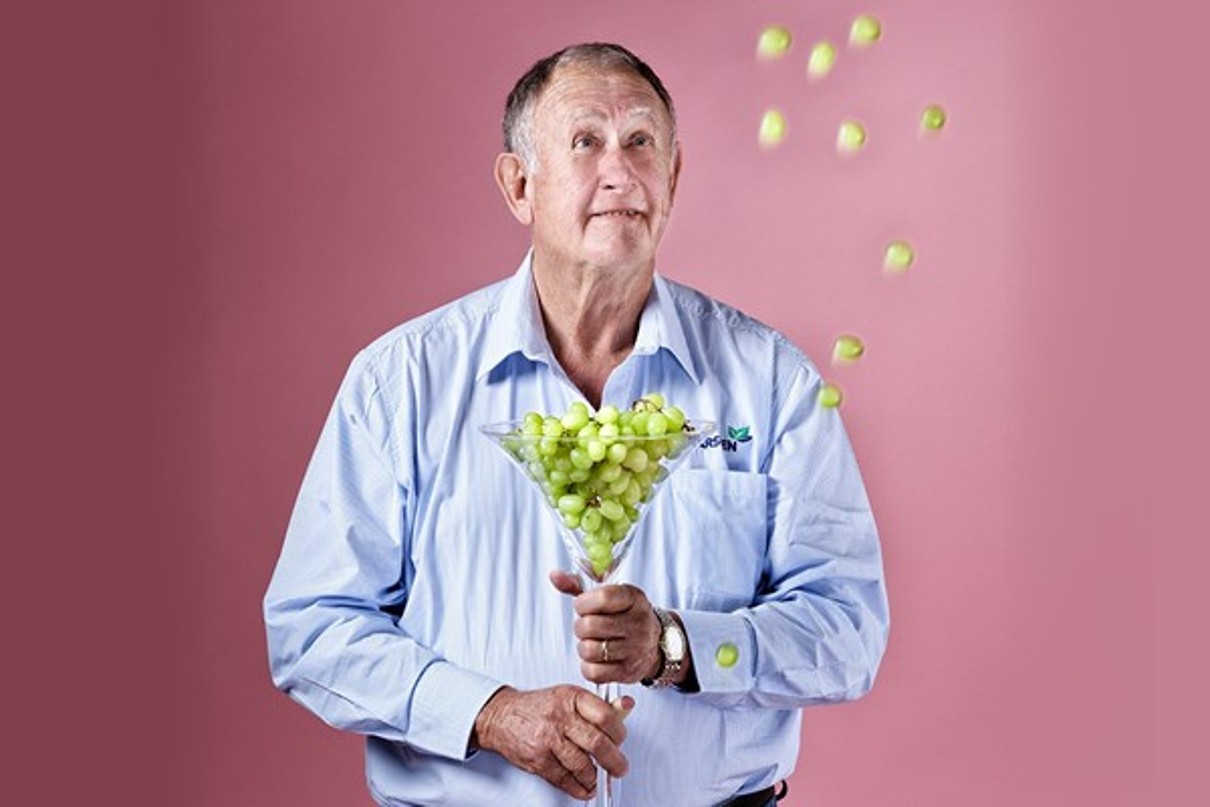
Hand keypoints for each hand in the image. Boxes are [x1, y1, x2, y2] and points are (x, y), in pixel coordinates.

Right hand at [473, 684, 630, 798]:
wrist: (502, 717)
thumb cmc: (538, 707)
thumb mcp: (568, 697)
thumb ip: (598, 705)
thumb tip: (626, 706)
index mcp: (571, 697)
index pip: (605, 716)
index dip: (619, 732)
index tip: (621, 741)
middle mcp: (559, 717)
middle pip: (596, 743)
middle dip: (614, 761)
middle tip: (620, 768)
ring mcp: (547, 740)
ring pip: (582, 765)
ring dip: (595, 777)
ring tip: (599, 777)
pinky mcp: (538, 760)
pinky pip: (564, 779)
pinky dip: (578, 787)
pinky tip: (585, 787)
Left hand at [550, 570, 661, 684]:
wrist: (653, 644)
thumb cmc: (623, 615)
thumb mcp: (608, 594)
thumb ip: (578, 584)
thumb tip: (554, 575)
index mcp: (633, 598)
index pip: (602, 597)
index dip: (583, 603)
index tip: (584, 606)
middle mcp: (638, 623)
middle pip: (590, 626)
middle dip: (580, 626)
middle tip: (587, 626)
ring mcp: (635, 649)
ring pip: (589, 650)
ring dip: (584, 646)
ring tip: (593, 642)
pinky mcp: (628, 672)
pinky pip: (593, 672)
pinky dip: (588, 666)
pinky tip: (597, 658)